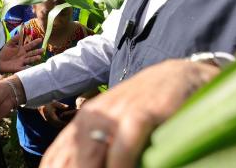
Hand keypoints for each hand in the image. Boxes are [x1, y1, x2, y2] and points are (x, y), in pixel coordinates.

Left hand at [0, 32, 43, 73]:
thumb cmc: (5, 52)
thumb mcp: (9, 44)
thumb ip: (15, 39)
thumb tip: (20, 32)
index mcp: (22, 49)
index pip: (30, 45)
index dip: (35, 42)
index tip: (40, 39)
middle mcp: (24, 56)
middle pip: (32, 53)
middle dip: (37, 52)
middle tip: (43, 50)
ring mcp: (22, 62)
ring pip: (29, 60)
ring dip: (34, 59)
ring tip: (39, 57)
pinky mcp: (19, 68)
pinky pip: (24, 68)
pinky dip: (28, 68)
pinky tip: (32, 67)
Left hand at [40, 59, 219, 167]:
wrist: (179, 77)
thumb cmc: (144, 109)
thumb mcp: (114, 127)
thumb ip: (93, 149)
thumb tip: (75, 167)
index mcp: (83, 122)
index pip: (56, 159)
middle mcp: (94, 117)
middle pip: (70, 159)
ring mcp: (117, 113)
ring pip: (91, 153)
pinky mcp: (143, 112)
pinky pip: (124, 144)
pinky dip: (120, 164)